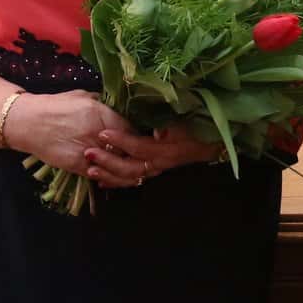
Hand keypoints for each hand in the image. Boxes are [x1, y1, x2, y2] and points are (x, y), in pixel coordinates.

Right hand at [6, 91, 148, 187]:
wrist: (28, 123)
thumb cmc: (55, 106)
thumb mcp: (84, 97)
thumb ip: (105, 105)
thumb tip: (122, 109)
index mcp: (102, 114)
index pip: (133, 129)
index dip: (142, 136)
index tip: (146, 139)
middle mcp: (99, 134)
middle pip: (130, 150)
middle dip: (140, 155)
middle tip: (146, 157)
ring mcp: (90, 152)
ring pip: (120, 167)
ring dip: (131, 170)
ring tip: (137, 169)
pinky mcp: (79, 166)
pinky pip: (103, 176)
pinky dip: (112, 178)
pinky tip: (118, 176)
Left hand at [84, 119, 219, 190]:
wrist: (213, 142)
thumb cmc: (197, 126)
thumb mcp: (185, 121)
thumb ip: (170, 124)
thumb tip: (155, 129)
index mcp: (167, 150)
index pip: (140, 147)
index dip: (121, 141)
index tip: (103, 133)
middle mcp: (160, 163)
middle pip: (131, 167)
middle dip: (108, 161)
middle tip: (89, 152)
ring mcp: (157, 169)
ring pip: (130, 178)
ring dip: (109, 174)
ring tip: (90, 170)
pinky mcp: (154, 171)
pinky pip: (133, 180)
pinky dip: (116, 181)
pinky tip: (101, 181)